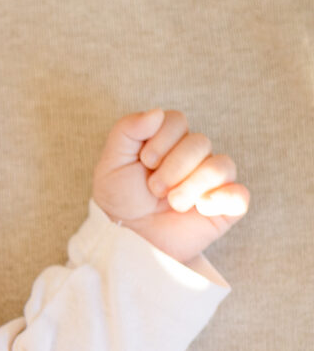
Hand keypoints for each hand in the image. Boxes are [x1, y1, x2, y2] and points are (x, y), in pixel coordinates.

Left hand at [91, 108, 248, 264]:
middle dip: (171, 168)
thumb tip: (156, 112)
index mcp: (168, 140)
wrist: (131, 237)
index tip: (144, 163)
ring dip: (190, 186)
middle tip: (153, 189)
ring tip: (172, 203)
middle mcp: (195, 155)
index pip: (176, 119)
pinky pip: (239, 194)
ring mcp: (213, 180)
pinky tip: (201, 208)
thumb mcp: (112, 163)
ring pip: (221, 165)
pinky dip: (220, 199)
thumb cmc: (121, 198)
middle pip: (199, 142)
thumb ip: (127, 131)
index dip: (160, 140)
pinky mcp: (226, 205)